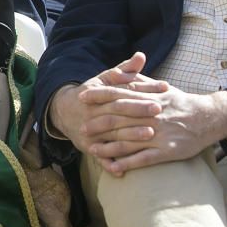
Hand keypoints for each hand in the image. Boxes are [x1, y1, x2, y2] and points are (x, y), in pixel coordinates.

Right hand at [49, 52, 166, 158]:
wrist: (64, 112)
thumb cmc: (92, 95)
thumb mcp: (104, 80)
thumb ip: (124, 70)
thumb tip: (141, 56)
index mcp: (97, 95)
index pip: (122, 91)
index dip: (142, 89)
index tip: (162, 88)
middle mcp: (92, 113)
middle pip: (116, 112)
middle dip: (137, 110)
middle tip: (158, 110)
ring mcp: (90, 131)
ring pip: (111, 134)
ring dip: (130, 135)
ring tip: (151, 134)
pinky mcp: (88, 146)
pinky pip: (99, 156)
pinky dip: (110, 164)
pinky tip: (123, 170)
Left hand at [81, 86, 226, 175]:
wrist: (209, 118)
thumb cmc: (179, 102)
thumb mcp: (159, 88)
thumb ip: (138, 81)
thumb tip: (117, 73)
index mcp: (148, 98)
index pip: (119, 94)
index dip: (99, 95)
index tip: (82, 96)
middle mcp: (151, 116)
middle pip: (120, 119)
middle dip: (98, 123)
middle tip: (82, 128)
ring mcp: (159, 134)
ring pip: (128, 141)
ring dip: (108, 146)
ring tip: (91, 149)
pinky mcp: (167, 151)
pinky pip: (143, 159)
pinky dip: (127, 163)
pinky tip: (114, 167)